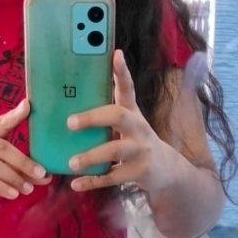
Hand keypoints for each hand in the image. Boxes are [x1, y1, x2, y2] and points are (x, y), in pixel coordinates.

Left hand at [66, 51, 179, 193]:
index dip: (122, 71)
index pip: (128, 88)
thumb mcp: (129, 123)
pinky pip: (113, 177)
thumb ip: (108, 110)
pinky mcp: (139, 172)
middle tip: (70, 123)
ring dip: (92, 156)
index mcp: (132, 113)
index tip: (115, 54)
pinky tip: (76, 184)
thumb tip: (76, 93)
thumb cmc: (137, 142)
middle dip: (93, 118)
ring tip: (71, 162)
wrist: (166, 171)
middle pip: (118, 116)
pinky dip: (93, 182)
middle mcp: (138, 128)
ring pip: (114, 150)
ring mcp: (140, 150)